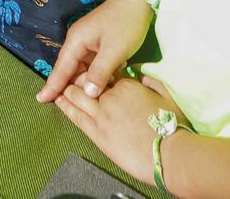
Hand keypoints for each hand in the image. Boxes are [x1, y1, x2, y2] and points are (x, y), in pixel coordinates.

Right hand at [37, 0, 155, 104]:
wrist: (138, 1)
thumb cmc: (125, 24)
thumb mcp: (114, 51)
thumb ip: (100, 73)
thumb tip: (88, 94)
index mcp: (76, 41)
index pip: (61, 68)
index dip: (52, 85)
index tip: (40, 100)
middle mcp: (77, 42)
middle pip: (69, 69)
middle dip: (67, 87)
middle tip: (67, 107)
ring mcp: (87, 42)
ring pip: (81, 68)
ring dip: (84, 82)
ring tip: (83, 102)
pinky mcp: (97, 43)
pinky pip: (90, 64)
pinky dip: (94, 75)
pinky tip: (98, 87)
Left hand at [51, 74, 184, 189]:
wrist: (168, 154)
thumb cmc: (172, 126)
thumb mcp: (166, 96)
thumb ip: (151, 82)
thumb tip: (141, 75)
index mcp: (127, 86)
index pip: (107, 75)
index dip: (100, 75)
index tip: (95, 75)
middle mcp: (110, 96)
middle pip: (87, 82)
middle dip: (78, 78)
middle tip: (71, 77)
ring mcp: (101, 114)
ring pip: (76, 95)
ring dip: (67, 89)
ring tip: (58, 86)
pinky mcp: (96, 133)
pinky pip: (75, 115)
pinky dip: (64, 105)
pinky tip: (57, 100)